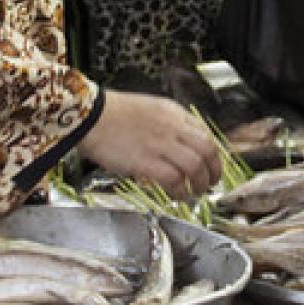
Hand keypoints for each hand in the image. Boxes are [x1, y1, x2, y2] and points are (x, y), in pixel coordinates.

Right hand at [78, 91, 220, 197]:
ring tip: (197, 192)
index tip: (211, 165)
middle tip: (211, 182)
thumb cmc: (110, 114)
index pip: (205, 133)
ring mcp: (161, 145)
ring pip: (196, 166)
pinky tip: (178, 196)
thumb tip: (178, 143)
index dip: (212, 153)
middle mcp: (172, 127)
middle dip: (214, 170)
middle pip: (207, 150)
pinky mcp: (147, 162)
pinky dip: (180, 191)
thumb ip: (166, 124)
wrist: (89, 116)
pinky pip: (174, 180)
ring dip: (200, 183)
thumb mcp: (148, 109)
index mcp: (173, 113)